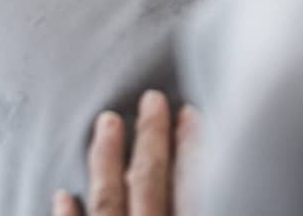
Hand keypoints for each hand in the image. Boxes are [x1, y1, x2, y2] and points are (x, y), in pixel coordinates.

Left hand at [53, 91, 199, 215]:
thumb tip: (239, 209)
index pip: (192, 187)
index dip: (192, 149)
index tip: (190, 113)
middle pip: (147, 184)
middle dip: (151, 139)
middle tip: (152, 99)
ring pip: (107, 201)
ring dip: (106, 161)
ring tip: (107, 121)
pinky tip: (63, 195)